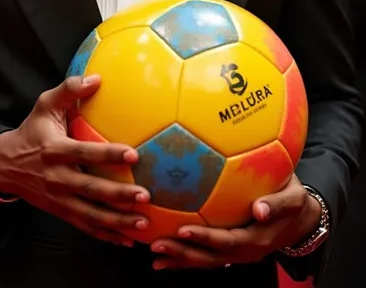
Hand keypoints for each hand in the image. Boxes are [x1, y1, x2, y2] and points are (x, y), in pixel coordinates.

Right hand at [0, 74, 149, 245]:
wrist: (4, 165)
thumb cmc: (32, 131)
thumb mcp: (44, 105)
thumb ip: (69, 89)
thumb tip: (97, 78)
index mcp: (56, 150)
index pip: (85, 153)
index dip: (109, 154)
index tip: (133, 154)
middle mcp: (58, 177)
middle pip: (91, 189)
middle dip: (118, 196)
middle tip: (144, 196)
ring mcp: (59, 198)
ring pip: (91, 214)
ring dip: (117, 222)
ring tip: (143, 224)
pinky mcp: (61, 211)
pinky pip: (85, 226)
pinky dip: (106, 235)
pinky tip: (128, 240)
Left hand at [150, 174, 321, 269]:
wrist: (302, 218)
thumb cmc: (295, 200)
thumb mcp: (294, 197)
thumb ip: (277, 203)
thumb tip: (259, 209)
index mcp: (258, 238)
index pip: (228, 241)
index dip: (205, 238)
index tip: (183, 229)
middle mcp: (246, 251)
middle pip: (211, 257)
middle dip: (183, 253)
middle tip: (157, 244)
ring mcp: (239, 253)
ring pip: (207, 260)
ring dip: (181, 258)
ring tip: (155, 254)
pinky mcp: (233, 249)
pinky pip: (208, 256)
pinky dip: (187, 256)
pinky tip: (166, 253)